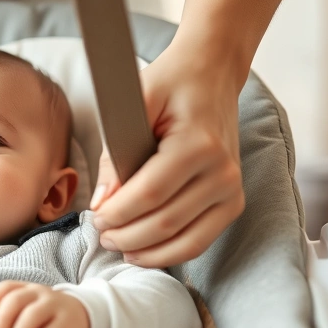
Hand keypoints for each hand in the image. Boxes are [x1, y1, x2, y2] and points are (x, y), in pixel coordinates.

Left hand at [0, 281, 88, 327]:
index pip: (4, 288)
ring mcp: (54, 305)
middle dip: (2, 320)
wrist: (82, 317)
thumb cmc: (45, 316)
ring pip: (33, 315)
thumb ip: (8, 314)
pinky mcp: (67, 323)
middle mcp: (38, 292)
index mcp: (25, 288)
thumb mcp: (27, 308)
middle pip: (15, 300)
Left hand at [91, 36, 244, 267]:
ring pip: (184, 241)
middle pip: (165, 223)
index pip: (150, 195)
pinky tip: (143, 250)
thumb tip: (102, 202)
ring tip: (117, 245)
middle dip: (126, 235)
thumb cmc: (170, 84)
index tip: (94, 217)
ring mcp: (232, 190)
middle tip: (100, 235)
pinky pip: (200, 241)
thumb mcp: (136, 103)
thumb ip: (116, 153)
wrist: (212, 75)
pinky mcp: (233, 202)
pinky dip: (170, 253)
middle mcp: (222, 171)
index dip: (117, 214)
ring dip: (146, 251)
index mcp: (199, 144)